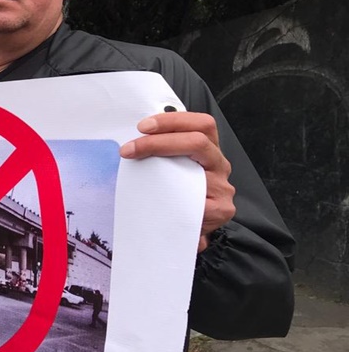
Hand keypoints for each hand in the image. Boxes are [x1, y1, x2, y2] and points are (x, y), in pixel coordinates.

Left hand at [120, 112, 234, 251]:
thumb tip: (131, 143)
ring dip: (161, 171)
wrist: (183, 231)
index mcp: (208, 150)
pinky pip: (195, 202)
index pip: (200, 124)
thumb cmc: (174, 196)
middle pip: (198, 141)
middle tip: (130, 149)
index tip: (143, 127)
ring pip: (195, 171)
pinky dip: (172, 201)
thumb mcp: (169, 169)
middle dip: (159, 141)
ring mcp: (222, 187)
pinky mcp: (221, 210)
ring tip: (136, 175)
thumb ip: (160, 152)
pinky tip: (155, 203)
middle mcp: (219, 165)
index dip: (172, 120)